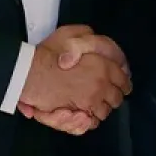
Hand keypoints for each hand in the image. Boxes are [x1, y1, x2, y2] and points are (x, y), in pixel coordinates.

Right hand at [16, 25, 130, 133]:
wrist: (32, 72)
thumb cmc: (49, 53)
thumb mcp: (70, 33)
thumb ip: (87, 34)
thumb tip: (95, 37)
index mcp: (103, 66)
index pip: (123, 79)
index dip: (123, 82)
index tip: (122, 84)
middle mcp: (101, 85)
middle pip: (117, 98)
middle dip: (114, 96)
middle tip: (109, 95)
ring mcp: (91, 100)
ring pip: (105, 111)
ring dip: (102, 108)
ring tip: (96, 104)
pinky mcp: (78, 113)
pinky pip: (92, 121)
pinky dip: (91, 119)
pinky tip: (87, 113)